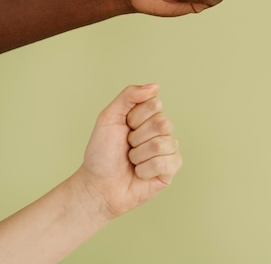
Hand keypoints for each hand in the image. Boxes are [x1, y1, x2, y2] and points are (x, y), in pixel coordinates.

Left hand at [74, 84, 181, 218]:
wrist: (98, 184)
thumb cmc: (102, 153)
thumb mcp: (109, 117)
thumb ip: (129, 96)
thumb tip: (155, 86)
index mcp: (149, 116)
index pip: (155, 105)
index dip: (135, 117)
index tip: (124, 127)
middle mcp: (162, 131)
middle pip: (163, 123)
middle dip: (137, 137)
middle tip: (128, 146)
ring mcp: (169, 149)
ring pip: (161, 145)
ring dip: (138, 156)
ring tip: (132, 161)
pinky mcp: (172, 169)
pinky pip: (164, 163)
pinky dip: (145, 170)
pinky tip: (140, 173)